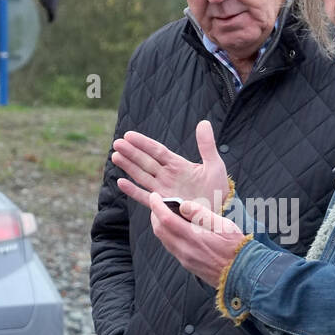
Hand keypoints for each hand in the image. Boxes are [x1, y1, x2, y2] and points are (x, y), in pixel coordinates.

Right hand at [113, 120, 229, 212]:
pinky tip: (121, 182)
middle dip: (131, 153)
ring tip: (115, 156)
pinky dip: (133, 191)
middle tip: (117, 143)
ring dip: (129, 167)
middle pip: (145, 161)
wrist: (219, 212)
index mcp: (178, 165)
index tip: (128, 135)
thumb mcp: (215, 165)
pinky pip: (145, 197)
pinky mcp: (162, 204)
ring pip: (142, 176)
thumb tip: (203, 122)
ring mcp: (163, 190)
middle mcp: (167, 176)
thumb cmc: (218, 189)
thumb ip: (207, 146)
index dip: (143, 143)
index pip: (157, 151)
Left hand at [124, 182, 245, 285]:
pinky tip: (177, 229)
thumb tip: (183, 205)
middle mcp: (185, 250)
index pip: (166, 219)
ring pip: (163, 240)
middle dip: (155, 215)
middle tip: (159, 204)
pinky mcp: (187, 264)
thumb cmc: (236, 247)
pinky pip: (171, 247)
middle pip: (159, 230)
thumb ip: (202, 214)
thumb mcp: (224, 225)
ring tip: (166, 214)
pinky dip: (168, 235)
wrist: (242, 274)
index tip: (154, 196)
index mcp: (194, 237)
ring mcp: (185, 259)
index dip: (156, 206)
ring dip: (160, 226)